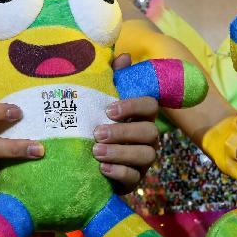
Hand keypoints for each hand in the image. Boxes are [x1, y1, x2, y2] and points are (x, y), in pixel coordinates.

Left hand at [93, 54, 160, 194]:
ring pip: (145, 155)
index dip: (133, 106)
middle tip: (97, 133)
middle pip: (149, 132)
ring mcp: (143, 160)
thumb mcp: (101, 101)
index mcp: (141, 117)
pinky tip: (102, 169)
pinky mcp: (134, 180)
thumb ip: (113, 79)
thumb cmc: (98, 125)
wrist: (86, 162)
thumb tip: (123, 56)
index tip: (109, 109)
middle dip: (123, 132)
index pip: (150, 107)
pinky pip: (134, 178)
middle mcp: (148, 137)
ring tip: (96, 152)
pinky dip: (119, 173)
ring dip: (120, 153)